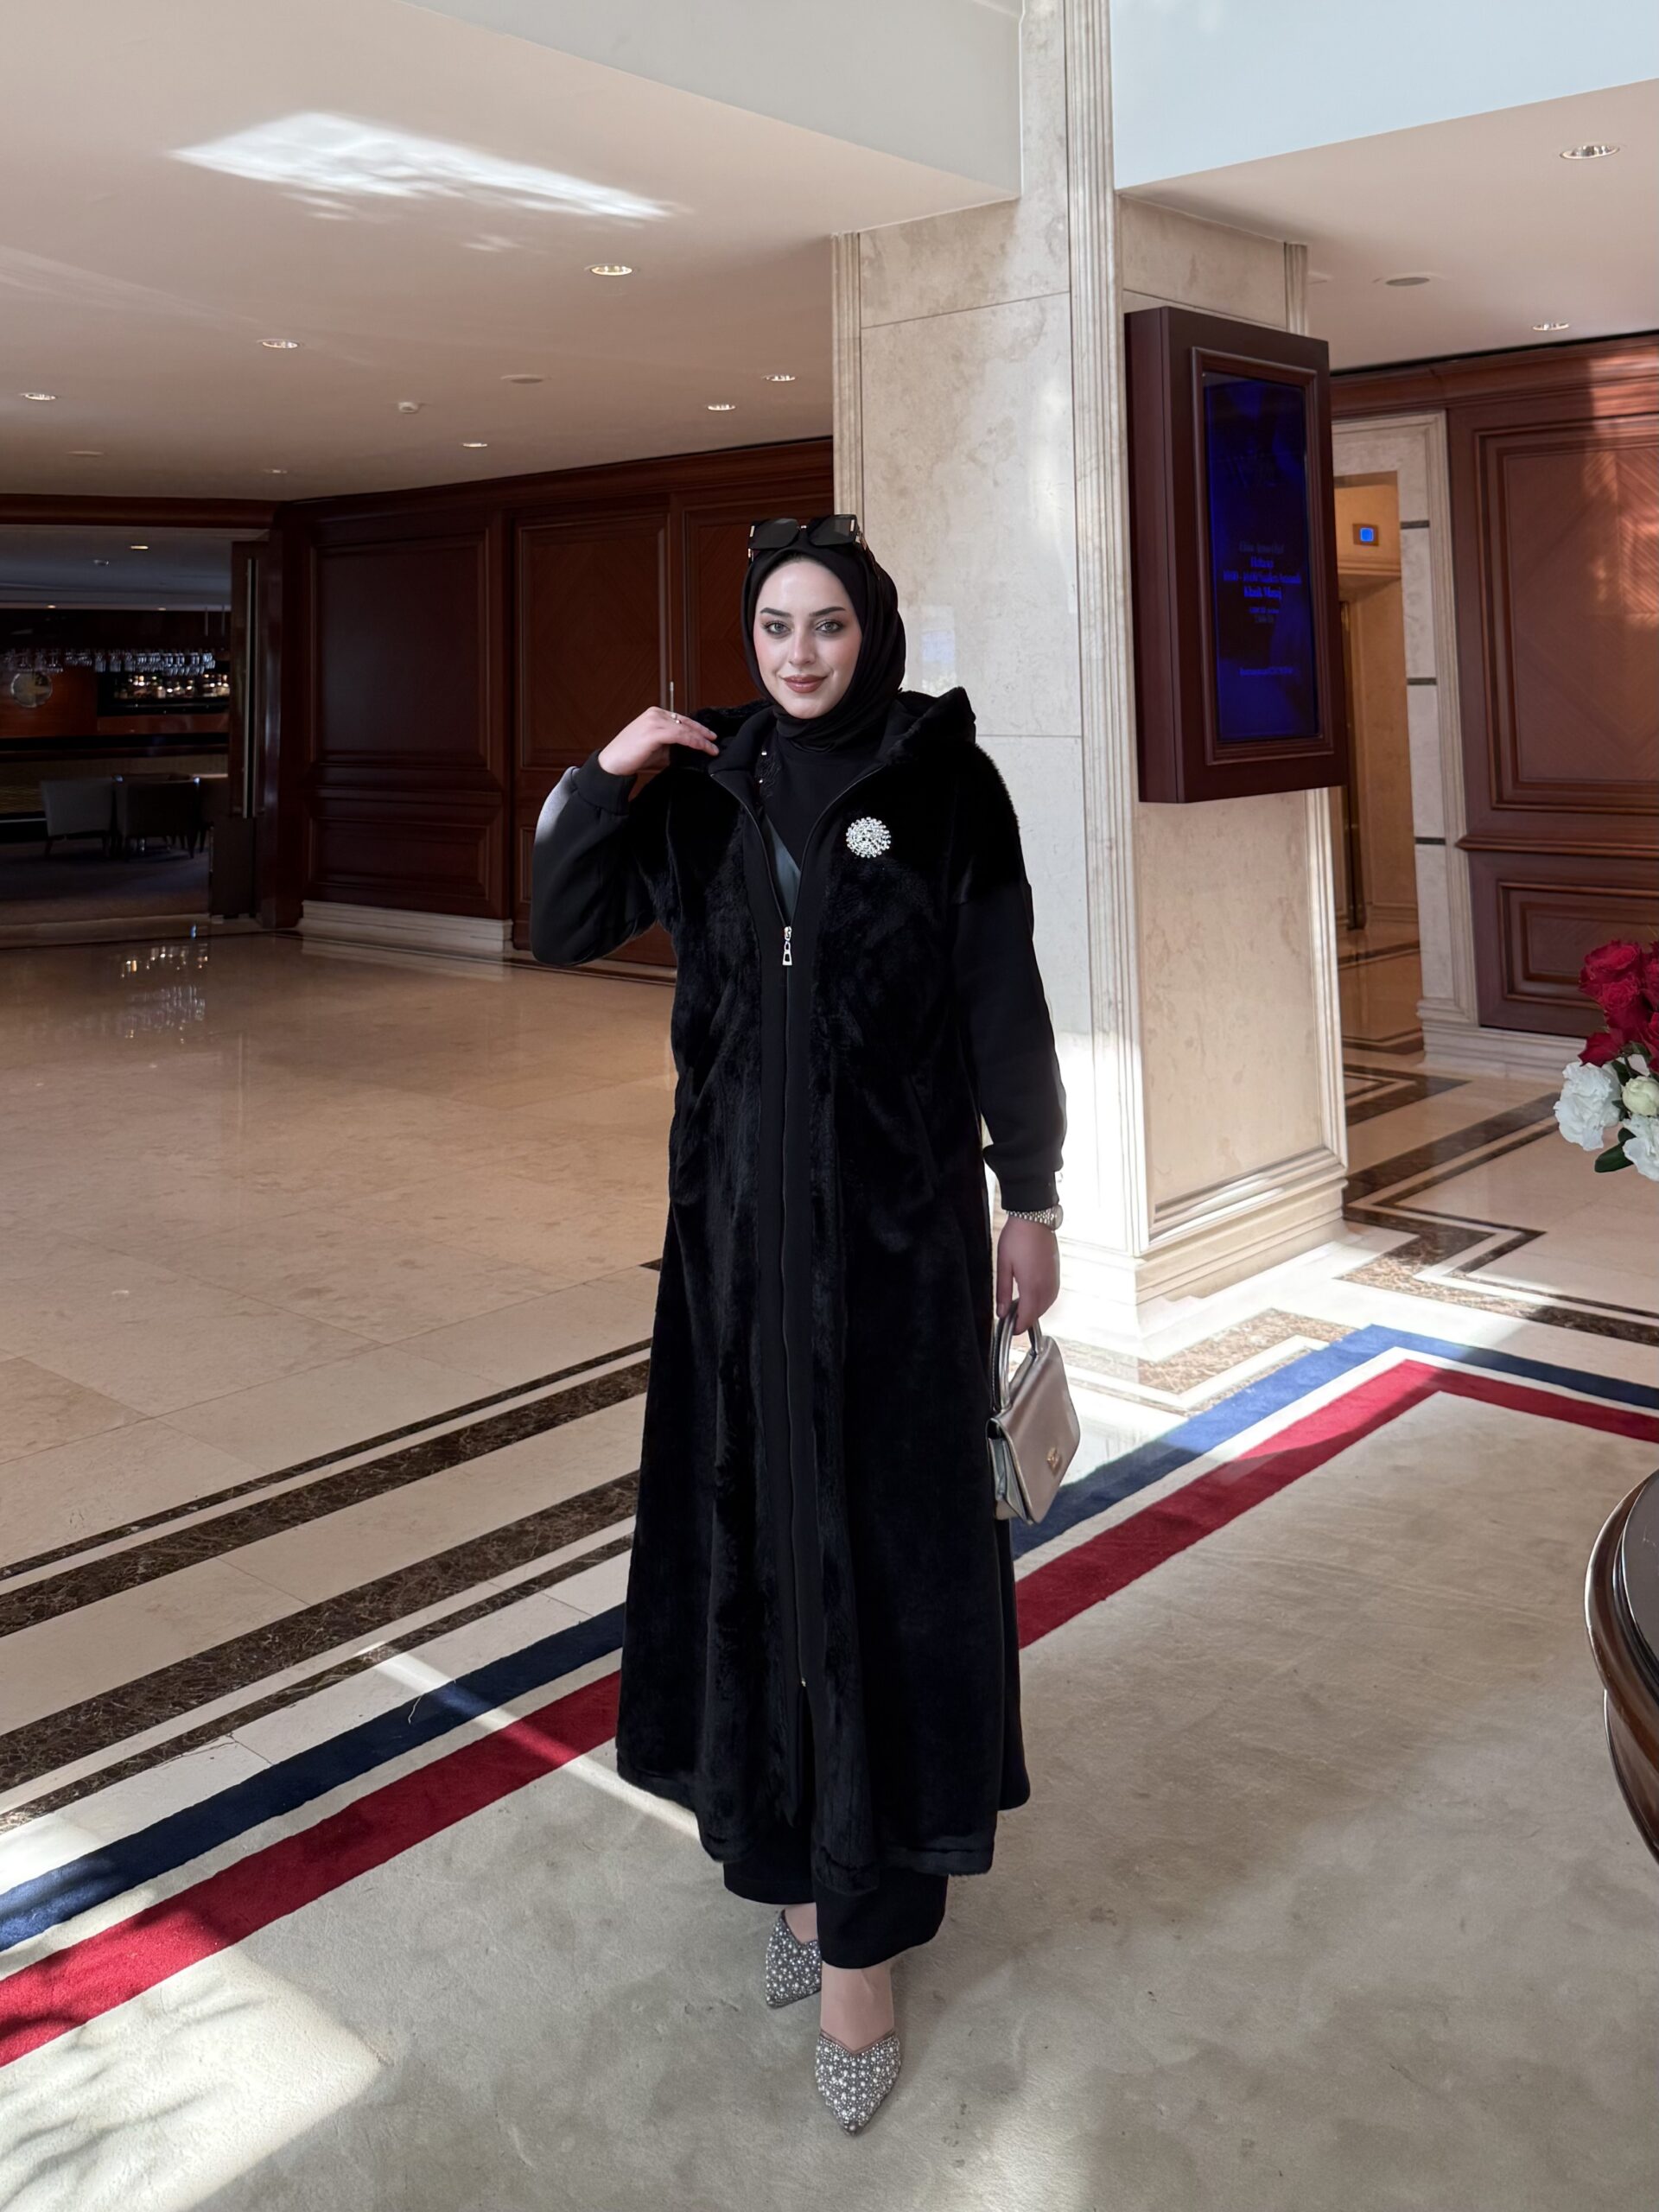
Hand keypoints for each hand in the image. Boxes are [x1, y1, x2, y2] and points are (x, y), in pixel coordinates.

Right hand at [597, 706, 718, 777]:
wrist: (613, 763)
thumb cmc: (631, 756)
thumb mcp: (657, 748)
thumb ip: (672, 745)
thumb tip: (689, 750)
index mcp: (655, 714)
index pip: (682, 719)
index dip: (698, 728)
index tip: (710, 737)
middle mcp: (655, 714)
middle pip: (686, 722)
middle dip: (703, 733)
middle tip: (715, 743)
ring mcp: (654, 721)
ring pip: (685, 729)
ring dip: (701, 740)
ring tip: (712, 749)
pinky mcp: (654, 731)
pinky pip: (680, 736)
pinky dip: (693, 742)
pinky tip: (701, 748)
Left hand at [996, 1218, 1058, 1324]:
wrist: (1034, 1218)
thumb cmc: (1017, 1238)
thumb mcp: (1003, 1265)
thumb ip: (1001, 1291)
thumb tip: (1001, 1312)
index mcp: (1031, 1286)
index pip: (1027, 1317)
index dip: (1018, 1328)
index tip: (1010, 1330)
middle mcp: (1046, 1286)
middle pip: (1037, 1314)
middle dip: (1025, 1320)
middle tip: (1010, 1317)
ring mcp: (1054, 1279)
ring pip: (1046, 1305)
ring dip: (1034, 1310)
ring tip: (1019, 1306)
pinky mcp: (1057, 1273)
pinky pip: (1051, 1295)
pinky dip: (1042, 1301)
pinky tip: (1032, 1295)